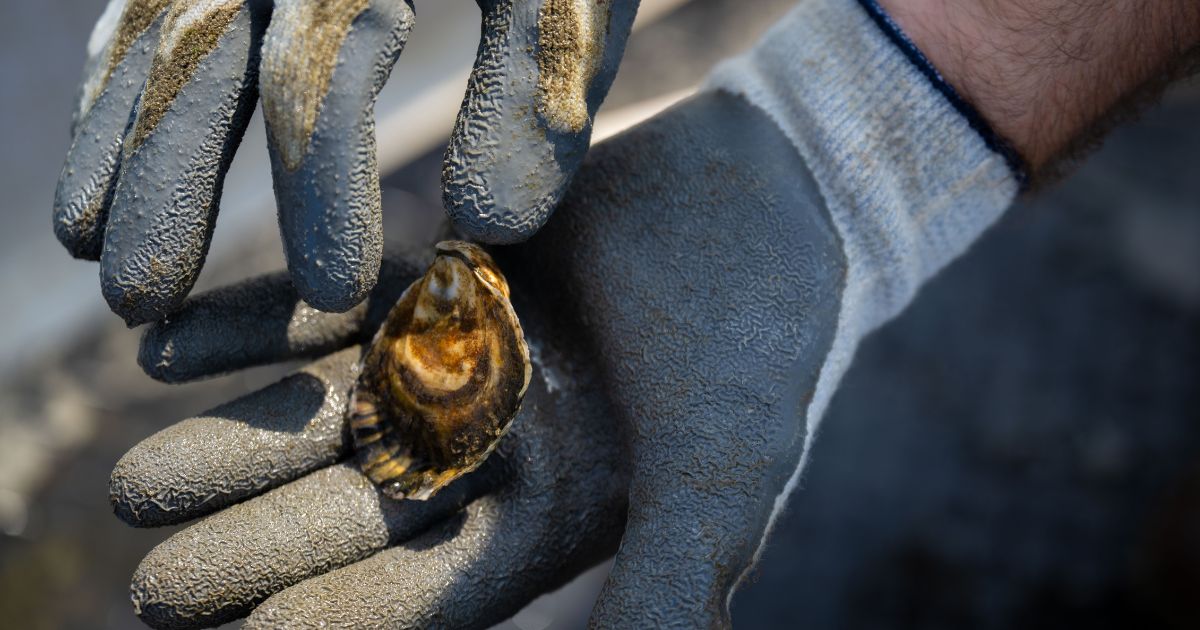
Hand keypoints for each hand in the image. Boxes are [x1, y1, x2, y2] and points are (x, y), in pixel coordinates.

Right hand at [54, 0, 638, 323]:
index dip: (320, 185)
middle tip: (142, 302)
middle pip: (203, 59)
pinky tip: (102, 159)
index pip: (318, 72)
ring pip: (157, 39)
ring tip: (87, 249)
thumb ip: (534, 88)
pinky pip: (147, 12)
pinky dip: (116, 87)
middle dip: (170, 184)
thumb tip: (488, 229)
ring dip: (115, 144)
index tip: (333, 291)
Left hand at [116, 91, 847, 627]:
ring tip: (136, 485)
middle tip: (153, 581)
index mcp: (551, 516)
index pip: (425, 591)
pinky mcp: (441, 274)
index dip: (327, 622)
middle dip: (258, 544)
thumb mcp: (720, 480)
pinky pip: (330, 305)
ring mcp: (459, 360)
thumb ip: (666, 591)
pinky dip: (255, 325)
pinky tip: (166, 349)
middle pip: (355, 509)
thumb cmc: (762, 350)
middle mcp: (493, 449)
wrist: (778, 196)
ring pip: (328, 411)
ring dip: (236, 443)